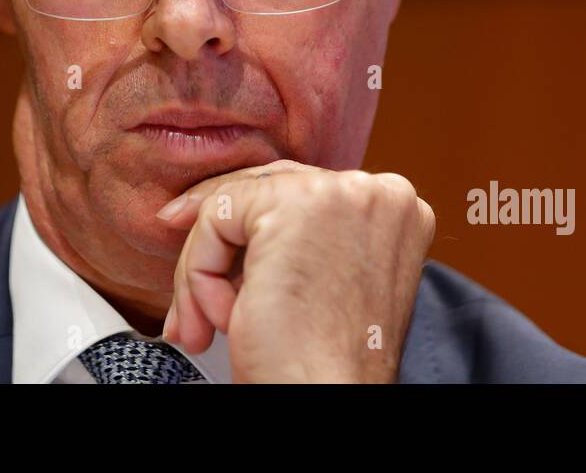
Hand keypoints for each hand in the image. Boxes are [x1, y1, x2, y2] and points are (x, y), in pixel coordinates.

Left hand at [155, 160, 435, 382]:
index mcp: (396, 207)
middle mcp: (377, 190)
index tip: (209, 246)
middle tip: (189, 291)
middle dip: (219, 244)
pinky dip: (200, 273)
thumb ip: (299, 235)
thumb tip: (220, 205)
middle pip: (269, 188)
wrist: (328, 398)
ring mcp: (339, 192)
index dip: (250, 224)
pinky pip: (215, 219)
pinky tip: (224, 318)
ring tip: (209, 325)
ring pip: (236, 204)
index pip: (304, 189)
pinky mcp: (292, 206)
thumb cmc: (325, 360)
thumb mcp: (325, 278)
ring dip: (206, 271)